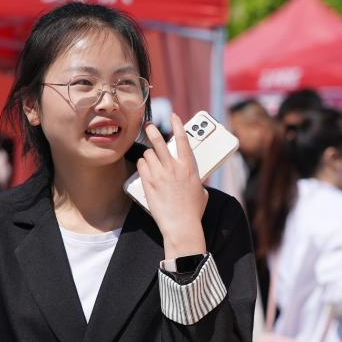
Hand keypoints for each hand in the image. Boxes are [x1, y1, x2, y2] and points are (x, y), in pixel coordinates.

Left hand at [135, 114, 207, 257]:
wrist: (181, 226)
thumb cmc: (193, 211)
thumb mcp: (200, 191)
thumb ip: (195, 179)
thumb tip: (191, 177)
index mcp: (189, 167)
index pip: (183, 139)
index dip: (178, 124)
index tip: (174, 116)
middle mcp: (173, 167)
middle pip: (159, 141)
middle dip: (152, 130)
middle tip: (148, 125)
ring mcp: (159, 174)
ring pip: (148, 154)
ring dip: (149, 154)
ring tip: (150, 158)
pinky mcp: (148, 183)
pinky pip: (141, 166)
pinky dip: (143, 165)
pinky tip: (145, 169)